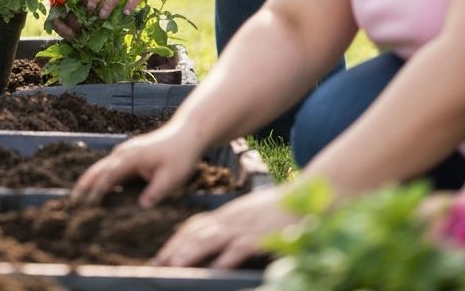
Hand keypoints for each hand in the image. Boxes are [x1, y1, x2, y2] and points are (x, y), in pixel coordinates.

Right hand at [72, 124, 204, 206]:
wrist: (187, 134)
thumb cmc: (180, 155)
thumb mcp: (171, 177)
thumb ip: (155, 192)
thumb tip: (140, 207)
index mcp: (130, 157)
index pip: (107, 176)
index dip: (96, 192)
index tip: (86, 207)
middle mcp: (123, 153)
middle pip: (97, 169)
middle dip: (84, 185)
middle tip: (72, 202)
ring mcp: (125, 152)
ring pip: (101, 168)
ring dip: (90, 181)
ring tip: (79, 198)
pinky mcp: (130, 155)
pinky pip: (110, 168)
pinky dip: (100, 178)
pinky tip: (98, 190)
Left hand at [156, 185, 290, 267]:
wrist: (306, 195)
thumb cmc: (279, 210)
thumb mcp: (251, 215)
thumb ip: (234, 226)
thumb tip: (219, 241)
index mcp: (228, 214)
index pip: (195, 226)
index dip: (177, 239)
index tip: (163, 253)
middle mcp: (231, 219)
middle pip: (196, 232)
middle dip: (176, 248)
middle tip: (158, 262)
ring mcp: (244, 227)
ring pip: (211, 239)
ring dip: (191, 252)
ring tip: (174, 264)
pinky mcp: (261, 236)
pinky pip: (240, 248)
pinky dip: (227, 258)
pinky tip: (216, 269)